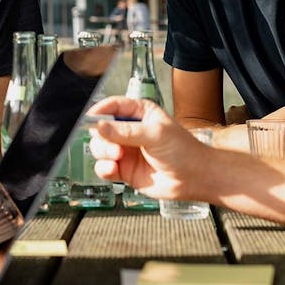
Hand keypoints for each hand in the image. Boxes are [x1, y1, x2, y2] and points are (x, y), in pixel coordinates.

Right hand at [85, 97, 212, 200]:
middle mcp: (130, 130)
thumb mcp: (155, 134)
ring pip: (100, 148)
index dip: (100, 111)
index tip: (90, 118)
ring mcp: (126, 150)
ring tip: (117, 158)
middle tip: (113, 145)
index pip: (113, 106)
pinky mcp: (124, 169)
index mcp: (140, 113)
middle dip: (102, 136)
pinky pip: (103, 167)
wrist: (193, 178)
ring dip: (104, 153)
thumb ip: (125, 131)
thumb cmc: (182, 150)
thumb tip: (99, 126)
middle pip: (101, 128)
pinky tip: (113, 169)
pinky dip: (104, 168)